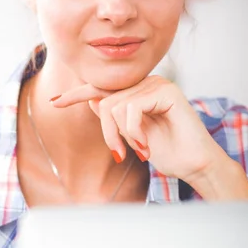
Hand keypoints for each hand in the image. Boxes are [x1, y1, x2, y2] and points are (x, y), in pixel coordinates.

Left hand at [52, 75, 227, 183]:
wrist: (193, 164)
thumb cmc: (166, 151)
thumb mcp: (132, 135)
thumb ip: (115, 116)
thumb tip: (93, 99)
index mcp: (138, 92)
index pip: (102, 90)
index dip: (77, 95)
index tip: (54, 101)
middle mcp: (146, 83)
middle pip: (104, 101)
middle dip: (108, 133)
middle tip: (120, 153)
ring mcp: (157, 84)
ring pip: (114, 107)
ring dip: (122, 136)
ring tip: (140, 149)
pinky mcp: (166, 91)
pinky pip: (130, 110)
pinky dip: (133, 133)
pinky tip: (147, 145)